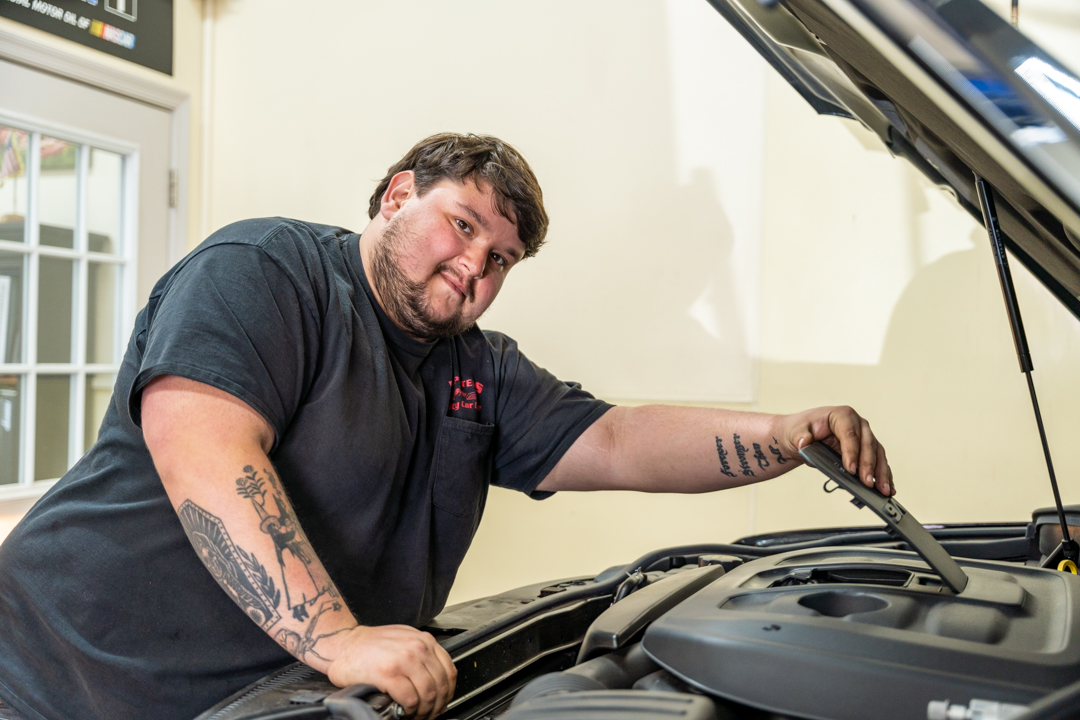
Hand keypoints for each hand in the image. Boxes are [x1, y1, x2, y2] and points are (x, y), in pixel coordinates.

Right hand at [325, 624, 456, 719]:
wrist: (343, 645)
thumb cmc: (370, 646)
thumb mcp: (404, 640)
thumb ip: (422, 655)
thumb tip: (437, 681)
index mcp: (424, 641)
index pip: (449, 672)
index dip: (447, 693)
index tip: (441, 703)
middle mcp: (417, 648)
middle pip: (440, 686)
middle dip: (436, 706)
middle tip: (429, 715)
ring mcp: (403, 661)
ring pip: (428, 695)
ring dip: (424, 711)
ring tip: (416, 715)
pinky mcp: (388, 674)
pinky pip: (410, 699)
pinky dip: (410, 710)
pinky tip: (404, 711)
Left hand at [775, 406, 893, 495]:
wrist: (803, 435)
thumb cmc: (802, 430)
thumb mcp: (796, 431)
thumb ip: (801, 436)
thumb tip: (804, 443)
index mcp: (842, 415)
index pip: (850, 434)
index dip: (851, 452)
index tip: (850, 469)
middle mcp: (858, 424)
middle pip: (868, 445)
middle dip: (868, 466)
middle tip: (867, 483)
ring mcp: (865, 437)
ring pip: (878, 454)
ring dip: (881, 473)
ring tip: (883, 490)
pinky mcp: (868, 450)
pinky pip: (879, 462)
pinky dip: (884, 475)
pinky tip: (888, 489)